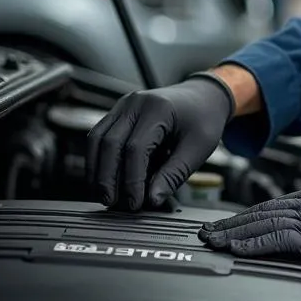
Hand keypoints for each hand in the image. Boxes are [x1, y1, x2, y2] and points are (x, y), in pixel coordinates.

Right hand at [86, 74, 234, 209]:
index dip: (132, 180)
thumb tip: (152, 200)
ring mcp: (124, 105)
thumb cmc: (204, 120)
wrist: (204, 97)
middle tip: (112, 203)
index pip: (135, 149)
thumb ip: (174, 174)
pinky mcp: (118, 112)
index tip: (134, 203)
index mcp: (159, 108)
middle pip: (110, 143)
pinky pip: (99, 136)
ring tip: (103, 195)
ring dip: (96, 170)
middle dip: (107, 178)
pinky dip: (98, 159)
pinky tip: (104, 179)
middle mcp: (136, 103)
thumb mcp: (198, 148)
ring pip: (97, 139)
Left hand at [198, 182, 300, 280]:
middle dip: (233, 222)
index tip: (230, 225)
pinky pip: (276, 238)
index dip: (248, 216)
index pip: (274, 204)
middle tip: (209, 231)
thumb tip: (299, 238)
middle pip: (263, 210)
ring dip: (234, 234)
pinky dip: (252, 244)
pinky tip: (235, 249)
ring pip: (264, 223)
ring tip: (213, 241)